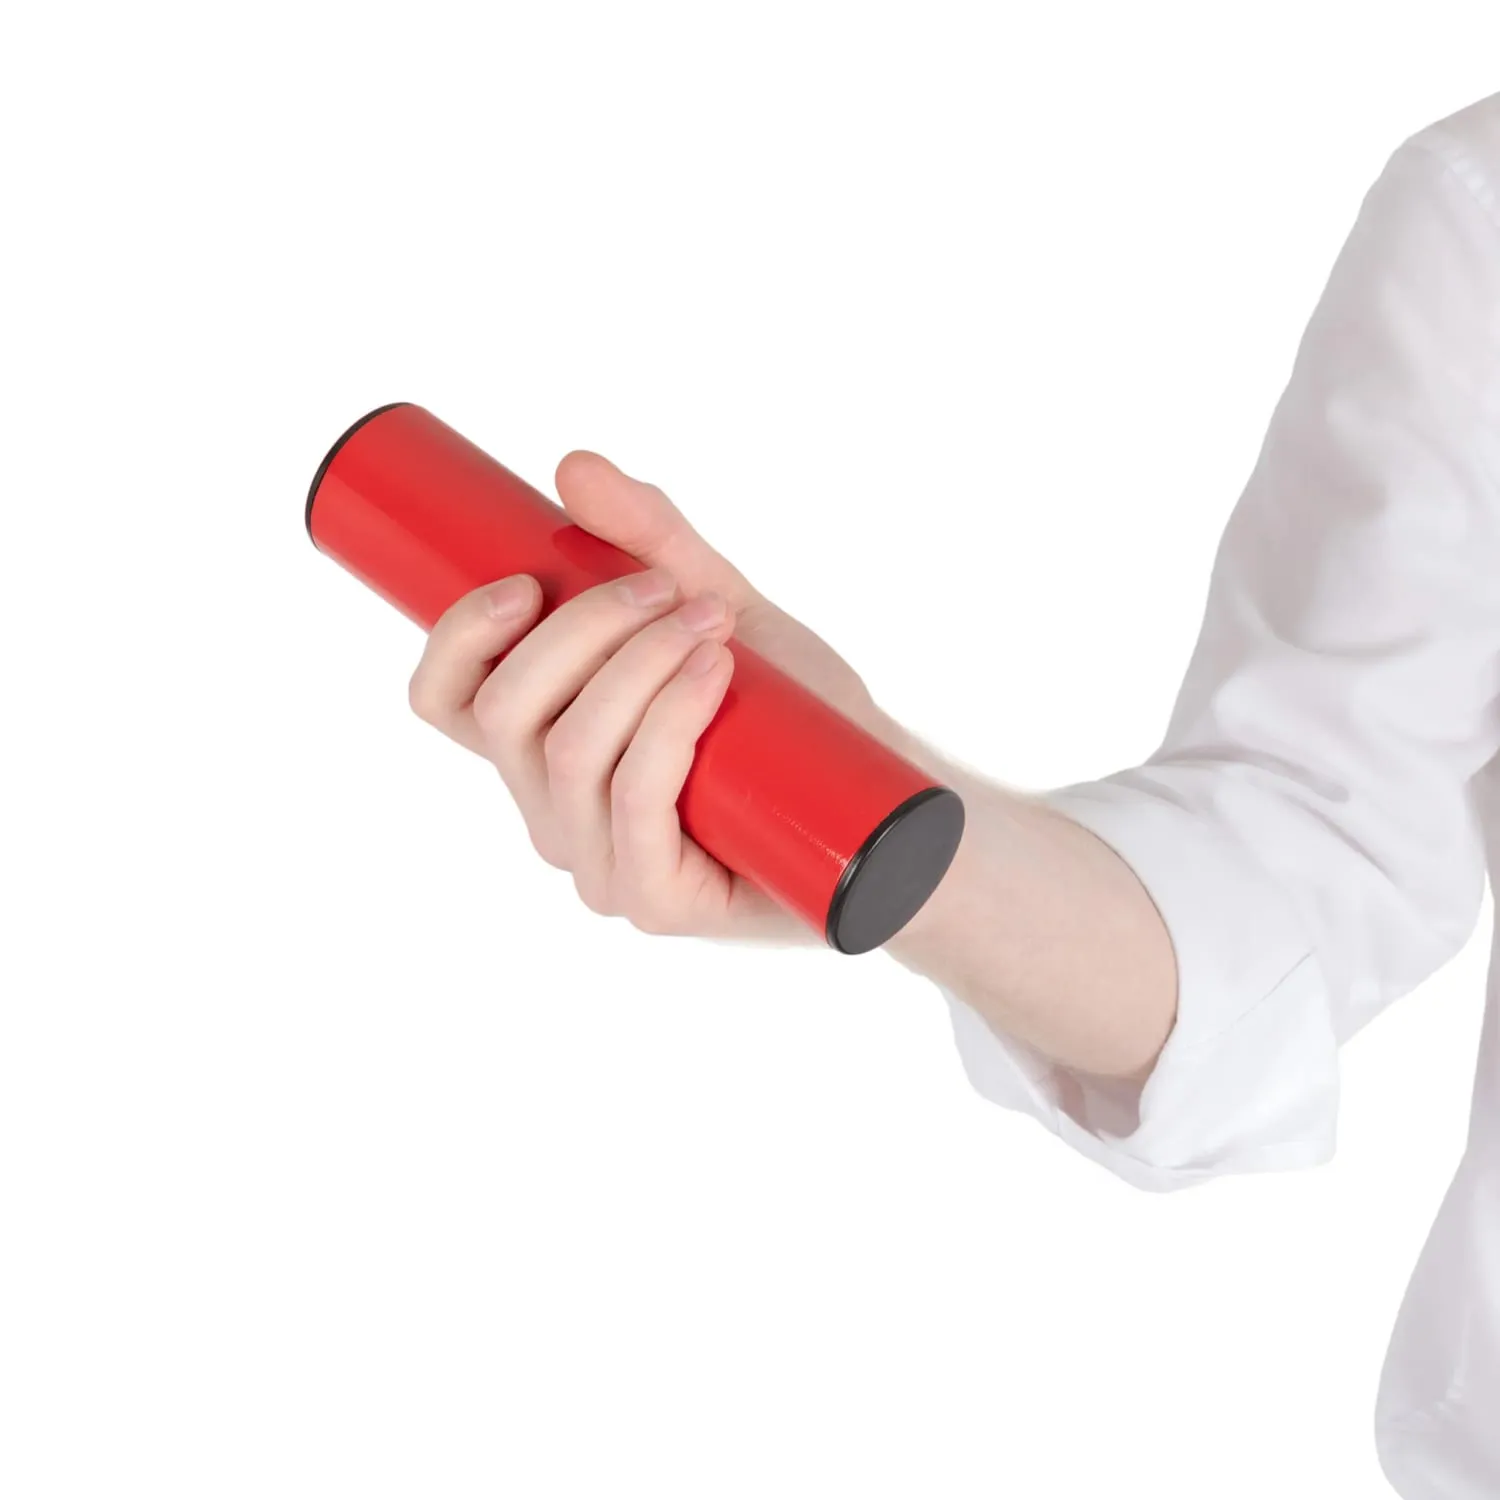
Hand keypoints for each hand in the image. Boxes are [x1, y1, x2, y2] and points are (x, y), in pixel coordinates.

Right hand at [407, 450, 897, 944]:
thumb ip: (652, 540)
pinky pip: (634, 800)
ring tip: (709, 624)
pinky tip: (712, 674)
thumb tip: (573, 467)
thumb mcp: (716, 606)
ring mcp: (598, 864)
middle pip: (507, 714)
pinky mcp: (655, 900)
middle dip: (583, 629)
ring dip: (638, 666)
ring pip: (570, 752)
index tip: (523, 581)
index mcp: (540, 746)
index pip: (444, 702)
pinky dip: (669, 722)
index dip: (457, 638)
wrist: (875, 794)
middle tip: (668, 590)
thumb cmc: (788, 712)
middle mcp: (551, 811)